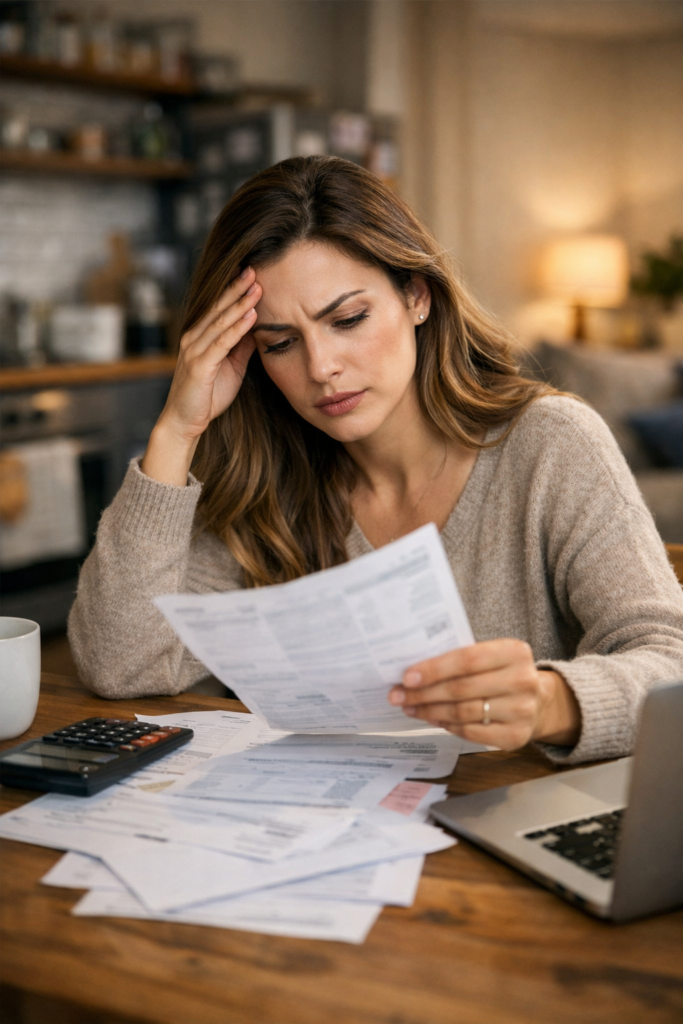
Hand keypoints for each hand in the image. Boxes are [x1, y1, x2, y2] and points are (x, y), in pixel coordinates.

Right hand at [142, 267, 260, 484]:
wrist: (185, 422)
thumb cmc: (207, 396)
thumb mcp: (232, 367)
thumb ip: (241, 347)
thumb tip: (258, 328)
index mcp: (200, 337)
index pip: (219, 308)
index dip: (235, 291)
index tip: (253, 274)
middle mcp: (194, 338)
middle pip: (219, 308)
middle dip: (237, 288)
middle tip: (255, 268)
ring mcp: (195, 350)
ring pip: (221, 321)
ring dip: (240, 303)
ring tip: (257, 286)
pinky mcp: (200, 365)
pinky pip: (222, 343)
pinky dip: (237, 328)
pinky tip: (251, 316)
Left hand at [388, 639, 580, 749]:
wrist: (539, 702)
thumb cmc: (503, 674)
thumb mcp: (491, 656)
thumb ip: (461, 659)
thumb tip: (414, 671)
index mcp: (514, 652)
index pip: (467, 659)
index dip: (434, 669)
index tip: (407, 676)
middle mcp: (522, 680)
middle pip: (461, 689)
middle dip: (423, 693)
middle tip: (398, 695)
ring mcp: (521, 711)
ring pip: (462, 712)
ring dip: (430, 711)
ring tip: (410, 707)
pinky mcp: (516, 736)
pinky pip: (470, 732)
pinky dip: (447, 725)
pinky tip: (432, 719)